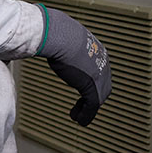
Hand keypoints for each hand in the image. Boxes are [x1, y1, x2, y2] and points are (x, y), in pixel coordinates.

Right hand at [36, 6, 110, 125]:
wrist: (59, 36)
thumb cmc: (57, 34)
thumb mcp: (65, 38)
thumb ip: (63, 43)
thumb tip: (48, 38)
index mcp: (98, 50)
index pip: (100, 70)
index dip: (91, 82)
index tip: (80, 88)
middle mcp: (102, 63)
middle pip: (103, 86)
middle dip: (93, 97)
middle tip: (81, 105)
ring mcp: (100, 76)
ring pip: (98, 98)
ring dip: (88, 109)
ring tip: (77, 115)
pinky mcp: (93, 87)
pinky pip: (92, 106)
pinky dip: (85, 115)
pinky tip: (77, 118)